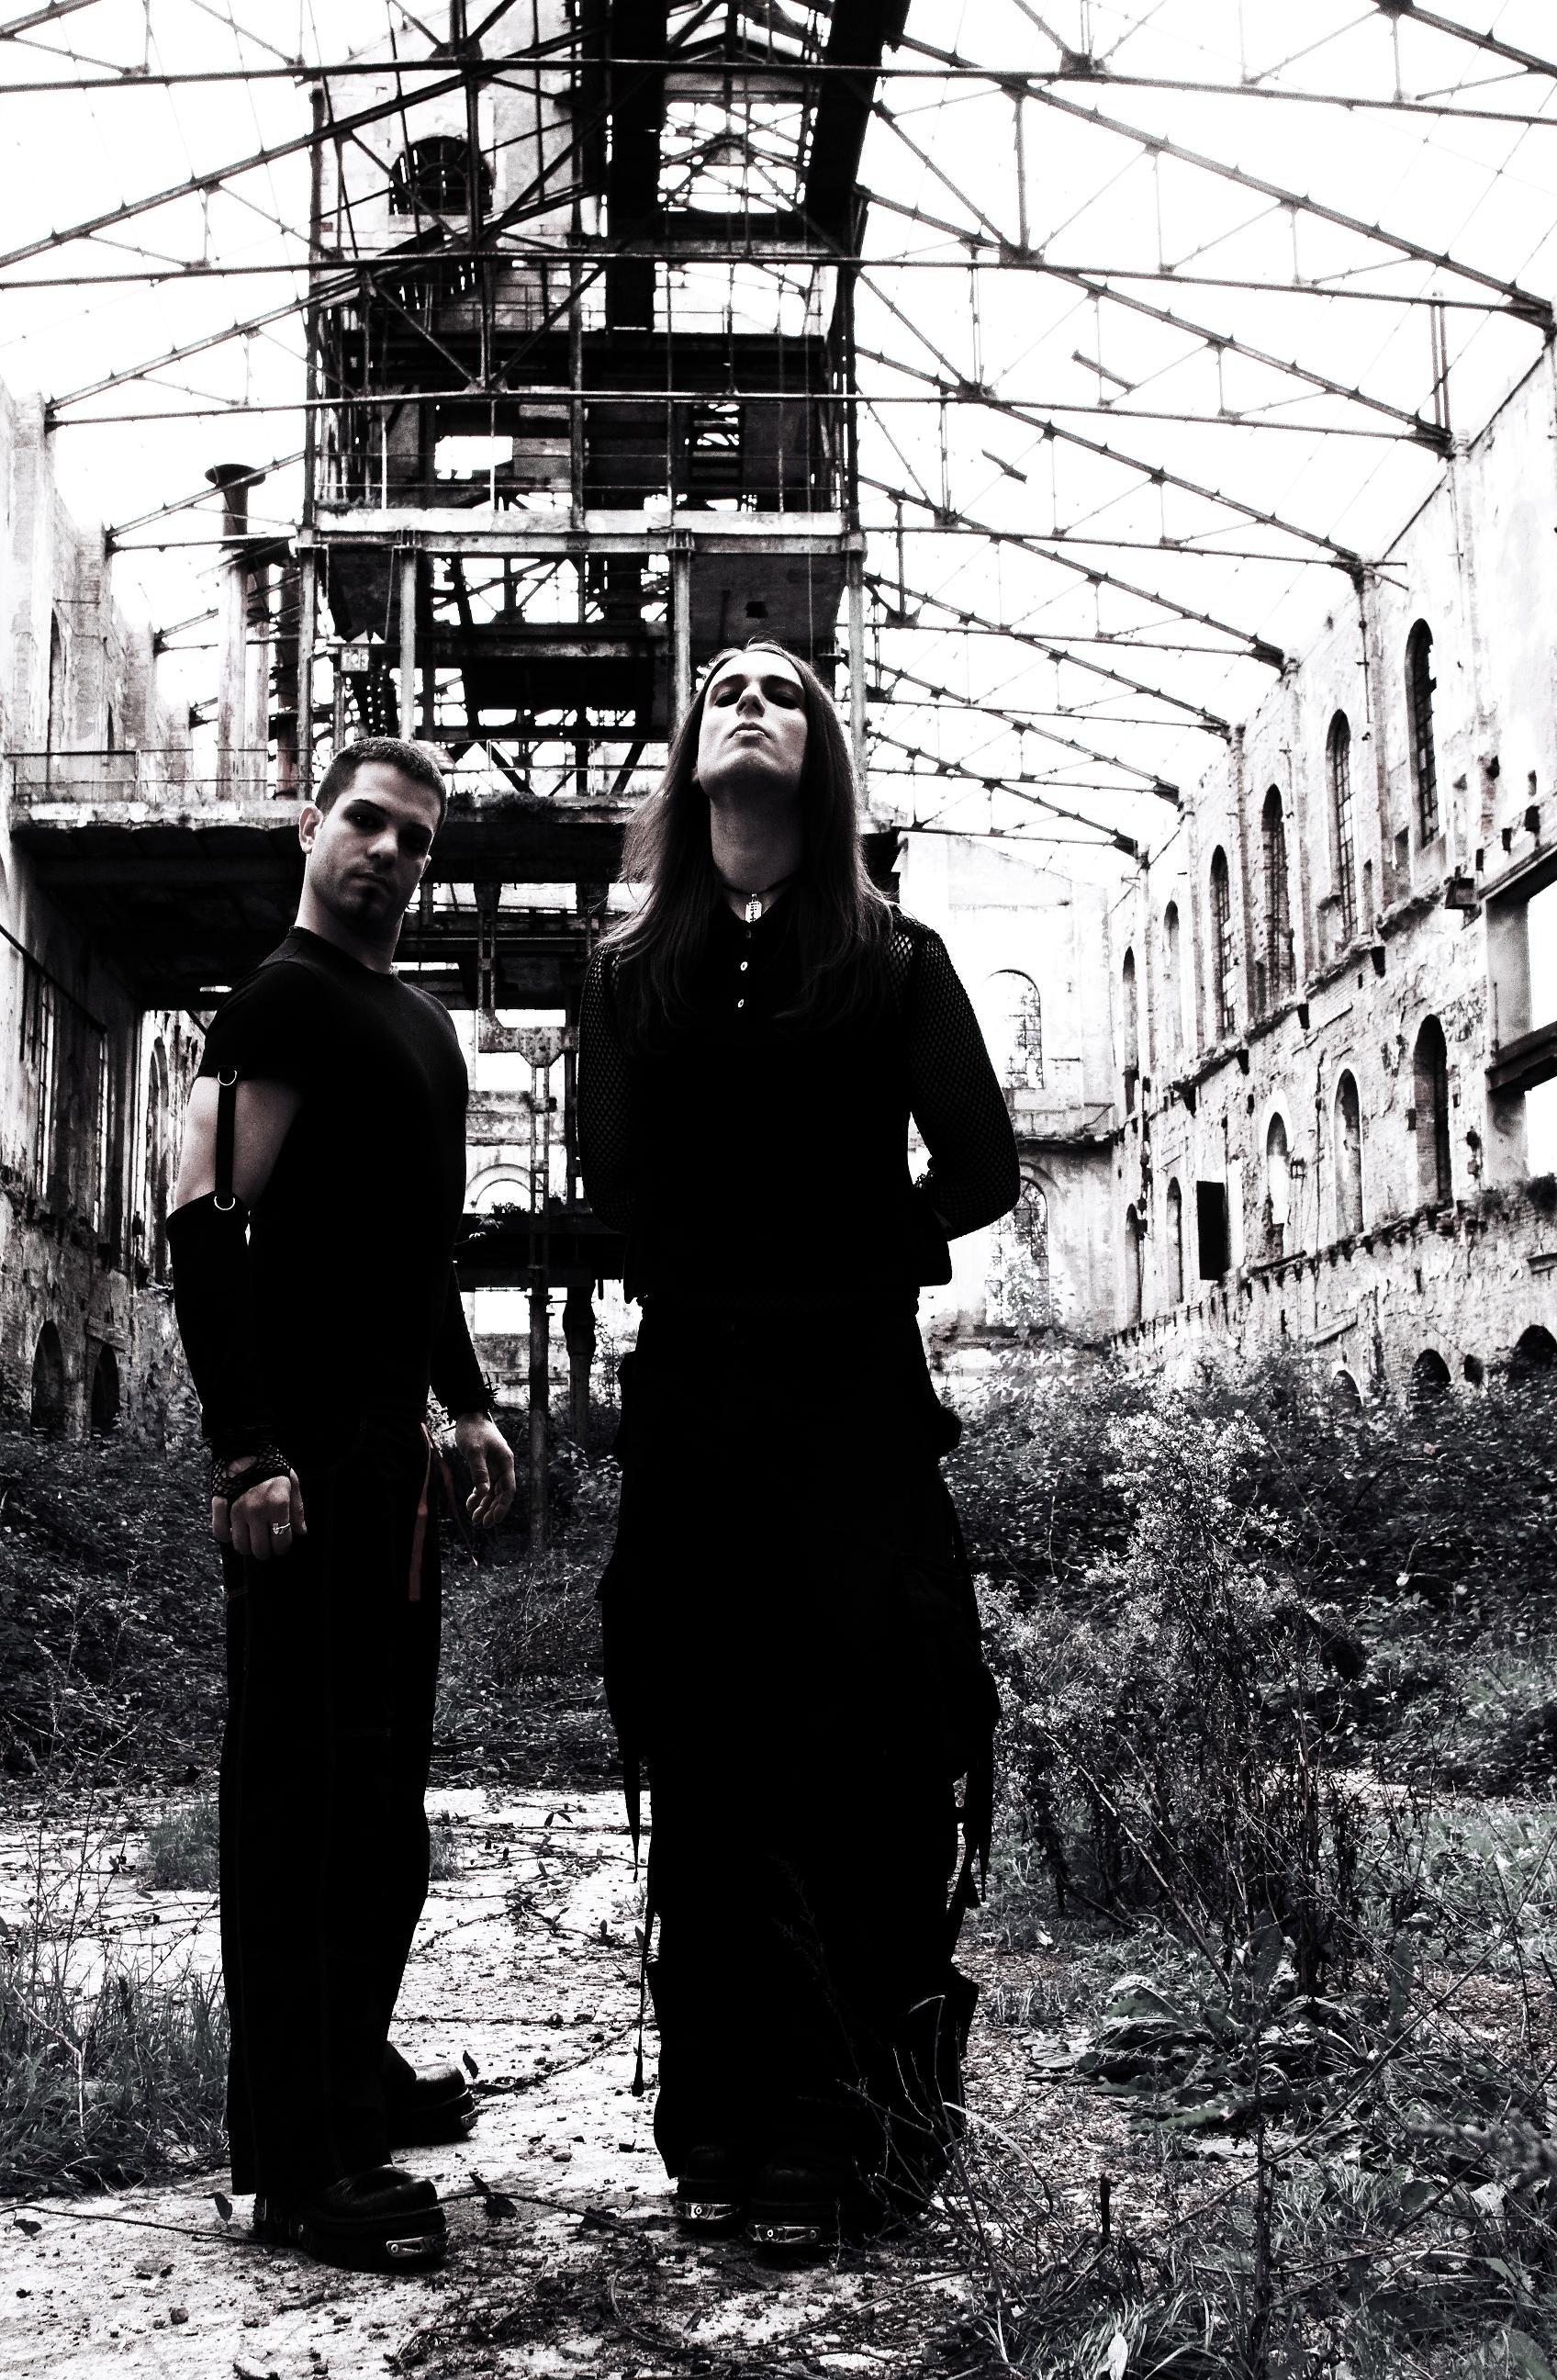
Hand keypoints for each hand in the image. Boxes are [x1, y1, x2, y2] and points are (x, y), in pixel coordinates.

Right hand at [213, 1462, 307, 1561]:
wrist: (245, 1445)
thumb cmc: (272, 1465)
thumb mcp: (292, 1483)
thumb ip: (297, 1510)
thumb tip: (300, 1532)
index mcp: (277, 1505)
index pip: (281, 1541)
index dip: (282, 1548)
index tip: (281, 1546)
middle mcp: (256, 1510)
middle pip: (260, 1549)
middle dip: (266, 1551)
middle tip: (267, 1546)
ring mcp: (236, 1508)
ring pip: (240, 1545)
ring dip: (247, 1547)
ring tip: (252, 1539)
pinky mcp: (220, 1504)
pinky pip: (220, 1532)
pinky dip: (227, 1537)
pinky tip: (234, 1532)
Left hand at [454, 1412, 515, 1527]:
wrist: (469, 1415)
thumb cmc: (473, 1430)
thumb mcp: (474, 1451)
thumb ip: (479, 1471)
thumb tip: (484, 1493)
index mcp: (506, 1462)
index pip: (508, 1489)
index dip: (503, 1506)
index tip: (494, 1520)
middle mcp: (503, 1466)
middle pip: (501, 1494)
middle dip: (493, 1510)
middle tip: (482, 1525)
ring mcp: (494, 1467)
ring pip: (492, 1492)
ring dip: (485, 1506)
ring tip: (475, 1520)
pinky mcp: (485, 1466)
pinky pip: (484, 1485)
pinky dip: (478, 1496)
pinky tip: (470, 1505)